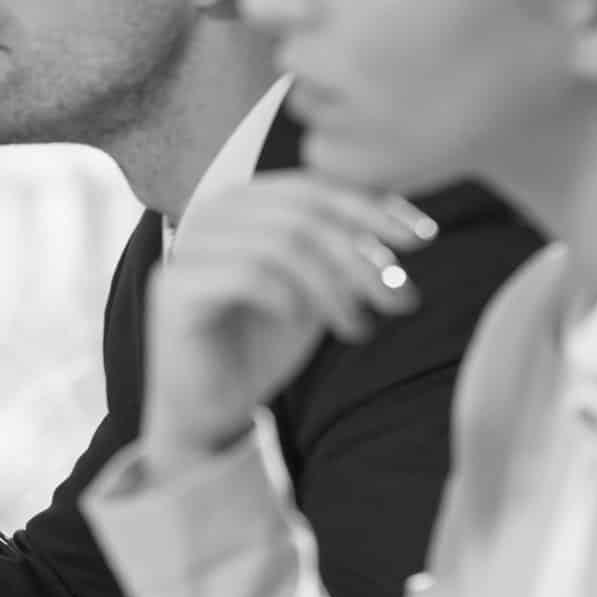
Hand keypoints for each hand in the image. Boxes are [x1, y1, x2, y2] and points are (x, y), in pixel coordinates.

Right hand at [142, 175, 434, 475]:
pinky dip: (290, 299)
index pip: (314, 186)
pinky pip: (249, 275)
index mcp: (240, 203)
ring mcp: (186, 249)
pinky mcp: (173, 288)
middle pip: (302, 213)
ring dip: (335, 288)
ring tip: (357, 328)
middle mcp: (206, 215)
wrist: (211, 409)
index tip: (423, 239)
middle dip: (361, 255)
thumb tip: (411, 224)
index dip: (372, 207)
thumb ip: (344, 249)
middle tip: (399, 299)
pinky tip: (303, 326)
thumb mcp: (317, 287)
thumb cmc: (262, 346)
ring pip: (281, 244)